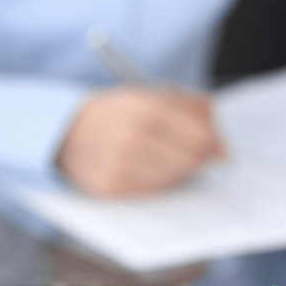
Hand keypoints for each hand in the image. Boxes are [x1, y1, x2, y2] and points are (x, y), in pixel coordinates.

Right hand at [57, 88, 225, 197]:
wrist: (66, 131)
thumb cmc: (116, 113)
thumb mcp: (149, 95)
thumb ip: (189, 106)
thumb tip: (220, 131)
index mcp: (147, 108)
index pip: (200, 136)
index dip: (215, 144)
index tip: (220, 149)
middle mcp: (134, 137)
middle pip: (191, 159)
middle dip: (200, 159)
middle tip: (200, 157)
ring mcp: (121, 164)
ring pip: (174, 177)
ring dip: (179, 171)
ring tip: (168, 159)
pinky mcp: (111, 187)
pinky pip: (152, 191)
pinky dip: (158, 182)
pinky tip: (150, 169)